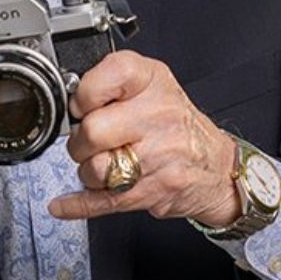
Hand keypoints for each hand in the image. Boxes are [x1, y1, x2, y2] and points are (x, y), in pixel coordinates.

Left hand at [48, 50, 239, 227]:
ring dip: (88, 171)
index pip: (110, 75)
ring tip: (104, 163)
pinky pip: (102, 200)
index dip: (86, 94)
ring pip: (94, 169)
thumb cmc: (176, 124)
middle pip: (93, 130)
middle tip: (89, 141)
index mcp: (154, 82)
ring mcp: (158, 156)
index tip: (82, 105)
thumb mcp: (152, 85)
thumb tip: (68, 98)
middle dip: (80, 141)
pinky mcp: (153, 191)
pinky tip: (64, 203)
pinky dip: (77, 204)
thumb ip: (111, 84)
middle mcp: (159, 116)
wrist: (216, 167)